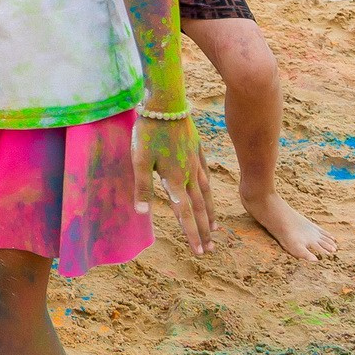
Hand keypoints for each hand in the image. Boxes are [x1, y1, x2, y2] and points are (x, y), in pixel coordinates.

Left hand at [134, 108, 214, 254]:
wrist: (166, 103)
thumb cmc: (149, 132)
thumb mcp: (139, 159)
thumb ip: (142, 186)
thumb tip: (142, 213)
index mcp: (174, 179)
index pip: (185, 213)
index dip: (191, 233)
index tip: (199, 251)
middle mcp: (189, 174)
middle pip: (199, 207)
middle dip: (204, 230)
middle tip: (210, 249)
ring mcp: (196, 161)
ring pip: (206, 193)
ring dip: (210, 212)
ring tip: (215, 228)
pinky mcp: (197, 149)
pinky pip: (206, 174)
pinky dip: (209, 189)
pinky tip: (210, 192)